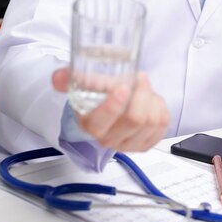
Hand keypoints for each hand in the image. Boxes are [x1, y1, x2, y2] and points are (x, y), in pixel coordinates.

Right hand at [52, 68, 169, 151]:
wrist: (113, 106)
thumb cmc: (100, 96)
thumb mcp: (86, 84)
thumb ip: (70, 78)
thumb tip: (58, 77)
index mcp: (90, 125)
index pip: (100, 123)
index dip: (113, 106)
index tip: (123, 87)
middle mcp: (108, 139)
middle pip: (134, 119)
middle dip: (141, 94)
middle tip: (139, 78)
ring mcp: (129, 144)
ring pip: (151, 121)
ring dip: (151, 99)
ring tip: (144, 89)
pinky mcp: (146, 144)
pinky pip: (163, 124)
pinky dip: (160, 107)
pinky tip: (151, 102)